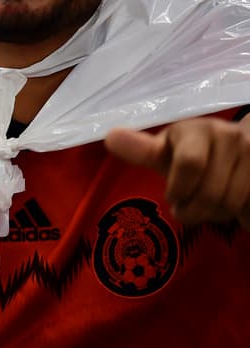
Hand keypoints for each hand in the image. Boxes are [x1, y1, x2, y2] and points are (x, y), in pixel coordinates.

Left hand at [105, 115, 249, 227]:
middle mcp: (232, 138)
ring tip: (207, 207)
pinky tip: (233, 205)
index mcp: (199, 130)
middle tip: (186, 209)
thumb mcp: (165, 149)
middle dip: (193, 210)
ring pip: (232, 205)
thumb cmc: (190, 150)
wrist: (240, 144)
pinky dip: (241, 217)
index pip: (190, 164)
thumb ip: (141, 150)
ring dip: (215, 216)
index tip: (173, 196)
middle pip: (210, 193)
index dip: (179, 189)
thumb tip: (110, 137)